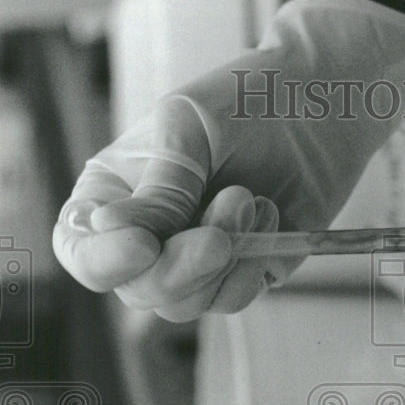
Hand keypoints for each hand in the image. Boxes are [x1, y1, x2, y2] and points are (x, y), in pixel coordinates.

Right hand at [54, 0, 404, 321]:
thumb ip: (159, 187)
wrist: (320, 102)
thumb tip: (111, 230)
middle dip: (184, 261)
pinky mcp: (245, 272)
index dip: (106, 261)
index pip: (83, 252)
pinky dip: (252, 264)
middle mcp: (149, 237)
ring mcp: (197, 261)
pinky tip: (269, 213)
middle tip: (231, 202)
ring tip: (248, 196)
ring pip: (187, 305)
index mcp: (114, 196)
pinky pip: (234, 299)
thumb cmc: (244, 99)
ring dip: (224, 257)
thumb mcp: (188, 127)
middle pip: (141, 290)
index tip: (142, 244)